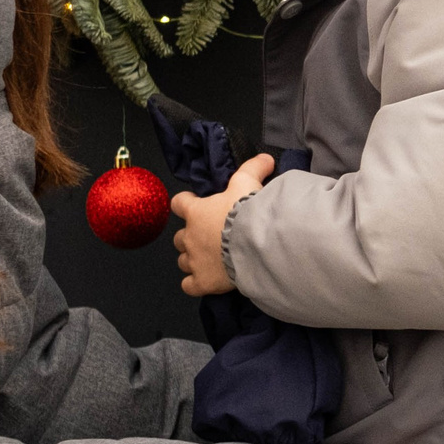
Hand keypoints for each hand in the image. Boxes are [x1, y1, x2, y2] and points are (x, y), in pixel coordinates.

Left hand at [173, 152, 271, 296]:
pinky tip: (205, 280)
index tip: (194, 204)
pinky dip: (195, 283)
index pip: (178, 204)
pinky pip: (189, 285)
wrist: (255, 244)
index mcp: (196, 212)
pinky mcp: (202, 282)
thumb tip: (266, 157)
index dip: (185, 203)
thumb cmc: (247, 211)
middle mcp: (189, 236)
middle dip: (190, 236)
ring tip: (209, 259)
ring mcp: (194, 261)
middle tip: (208, 235)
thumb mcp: (249, 183)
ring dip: (192, 258)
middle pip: (179, 237)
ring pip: (183, 260)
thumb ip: (254, 168)